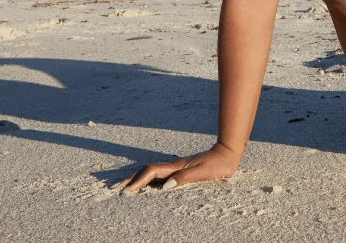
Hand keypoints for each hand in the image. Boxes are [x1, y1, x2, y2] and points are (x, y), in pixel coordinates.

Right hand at [117, 142, 239, 193]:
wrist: (228, 153)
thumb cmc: (218, 164)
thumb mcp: (203, 173)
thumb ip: (184, 179)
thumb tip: (165, 187)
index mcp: (177, 167)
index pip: (152, 173)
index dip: (138, 181)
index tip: (127, 191)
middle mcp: (174, 166)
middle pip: (147, 170)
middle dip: (131, 178)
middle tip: (117, 187)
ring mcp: (177, 167)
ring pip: (152, 172)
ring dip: (138, 178)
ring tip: (127, 187)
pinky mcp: (182, 169)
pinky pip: (161, 174)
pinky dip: (149, 179)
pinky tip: (148, 186)